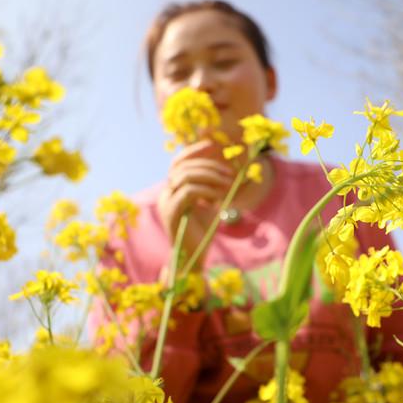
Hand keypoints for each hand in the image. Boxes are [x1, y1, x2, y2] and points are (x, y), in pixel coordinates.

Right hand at [157, 140, 233, 270]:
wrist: (193, 258)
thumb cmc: (203, 231)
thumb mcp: (213, 203)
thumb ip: (217, 187)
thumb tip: (236, 170)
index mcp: (174, 189)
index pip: (178, 162)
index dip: (194, 151)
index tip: (213, 145)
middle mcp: (166, 193)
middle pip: (183, 166)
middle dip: (209, 165)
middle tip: (230, 174)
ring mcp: (166, 202)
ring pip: (185, 176)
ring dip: (210, 176)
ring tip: (228, 185)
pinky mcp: (172, 213)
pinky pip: (188, 192)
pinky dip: (207, 191)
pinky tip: (219, 199)